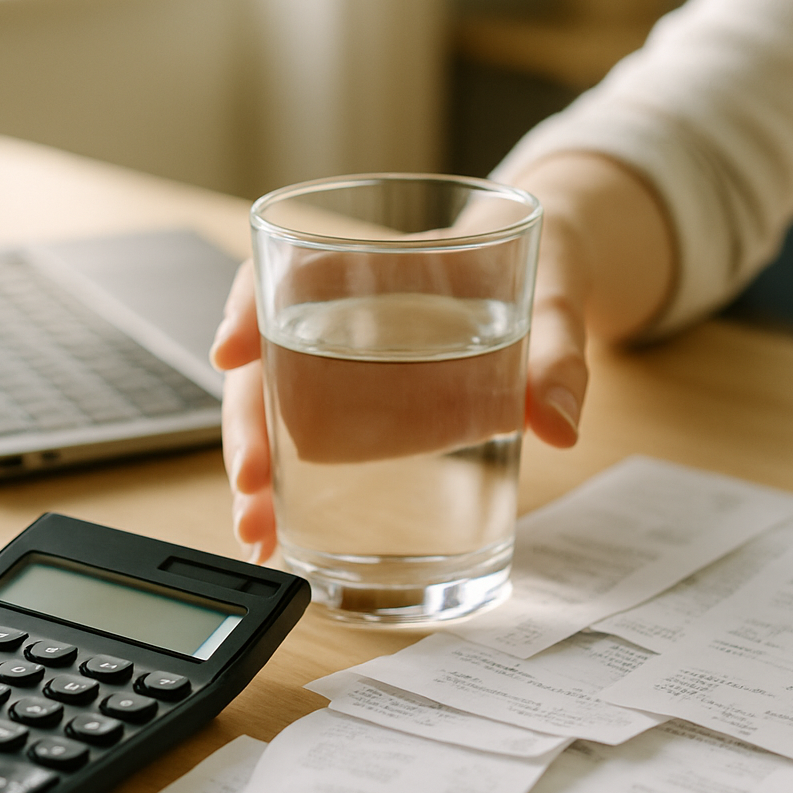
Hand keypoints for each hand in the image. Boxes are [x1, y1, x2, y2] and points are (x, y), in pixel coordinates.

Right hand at [211, 152, 672, 562]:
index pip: (285, 267)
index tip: (229, 353)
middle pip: (268, 360)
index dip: (246, 307)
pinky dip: (286, 483)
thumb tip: (563, 425)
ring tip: (257, 532)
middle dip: (247, 427)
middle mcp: (344, 310)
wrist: (554, 273)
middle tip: (251, 488)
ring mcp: (346, 359)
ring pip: (275, 407)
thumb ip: (561, 355)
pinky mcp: (361, 402)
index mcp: (380, 260)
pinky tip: (280, 531)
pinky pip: (306, 435)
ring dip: (257, 469)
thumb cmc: (544, 267)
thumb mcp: (561, 297)